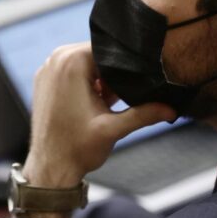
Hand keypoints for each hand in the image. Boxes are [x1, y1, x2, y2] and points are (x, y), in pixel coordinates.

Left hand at [22, 43, 176, 188]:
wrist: (49, 168)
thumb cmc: (77, 149)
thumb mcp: (114, 129)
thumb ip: (144, 114)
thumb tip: (172, 109)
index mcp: (71, 62)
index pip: (110, 50)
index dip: (126, 66)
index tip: (138, 82)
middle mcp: (56, 59)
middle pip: (98, 56)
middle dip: (113, 75)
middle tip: (121, 98)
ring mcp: (47, 69)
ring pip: (86, 64)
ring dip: (100, 80)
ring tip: (107, 104)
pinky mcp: (44, 80)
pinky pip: (71, 72)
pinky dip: (85, 84)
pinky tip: (94, 105)